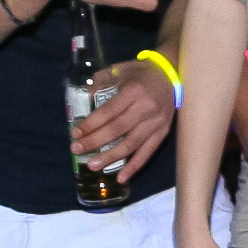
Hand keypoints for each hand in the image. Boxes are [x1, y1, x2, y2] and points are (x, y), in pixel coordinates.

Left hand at [73, 58, 175, 176]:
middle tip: (77, 150)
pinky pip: (148, 152)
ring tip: (93, 165)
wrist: (172, 74)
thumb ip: (102, 80)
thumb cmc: (142, 72)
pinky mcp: (163, 132)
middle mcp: (146, 108)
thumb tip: (85, 95)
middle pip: (117, 129)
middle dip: (95, 141)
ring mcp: (156, 122)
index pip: (108, 111)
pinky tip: (121, 178)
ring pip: (131, 144)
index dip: (91, 124)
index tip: (75, 133)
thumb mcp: (120, 69)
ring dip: (111, 157)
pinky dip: (135, 166)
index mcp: (133, 91)